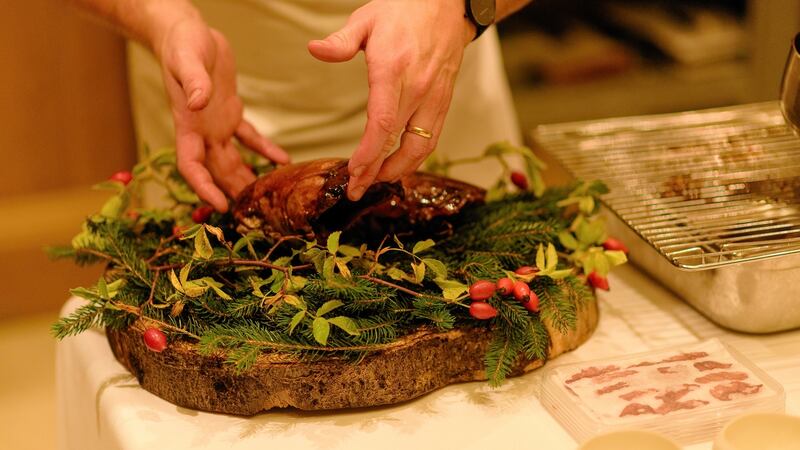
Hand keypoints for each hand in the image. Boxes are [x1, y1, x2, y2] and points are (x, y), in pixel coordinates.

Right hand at [157, 19, 289, 211]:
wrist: (188, 32)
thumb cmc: (182, 44)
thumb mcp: (186, 60)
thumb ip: (193, 82)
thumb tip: (199, 103)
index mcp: (187, 125)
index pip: (191, 165)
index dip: (203, 188)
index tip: (219, 206)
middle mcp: (201, 131)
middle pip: (216, 171)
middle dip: (232, 193)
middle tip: (254, 215)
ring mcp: (216, 124)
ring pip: (233, 161)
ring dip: (248, 179)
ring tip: (268, 198)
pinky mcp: (230, 112)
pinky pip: (249, 138)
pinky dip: (264, 150)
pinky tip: (282, 161)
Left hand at [308, 0, 473, 199]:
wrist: (447, 3)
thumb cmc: (403, 10)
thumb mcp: (366, 19)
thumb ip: (341, 41)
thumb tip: (315, 50)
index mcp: (394, 71)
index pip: (382, 123)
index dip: (368, 153)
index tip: (353, 170)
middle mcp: (418, 89)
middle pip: (399, 144)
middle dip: (376, 172)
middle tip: (356, 190)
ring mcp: (435, 97)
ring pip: (421, 147)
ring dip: (399, 170)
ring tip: (376, 182)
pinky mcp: (444, 101)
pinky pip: (432, 137)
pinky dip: (415, 157)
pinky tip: (399, 165)